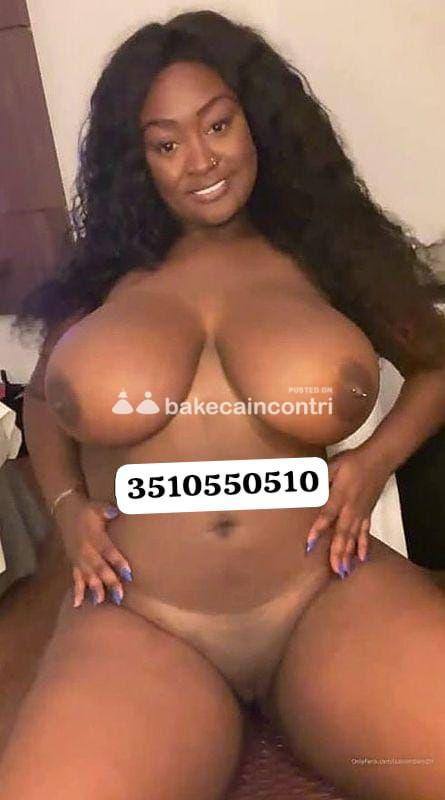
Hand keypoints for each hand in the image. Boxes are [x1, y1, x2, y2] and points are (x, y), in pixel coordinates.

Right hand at [53, 492, 131, 607]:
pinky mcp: (74, 563)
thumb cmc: (87, 511)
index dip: (118, 562)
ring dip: (95, 589)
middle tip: (119, 596)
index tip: (128, 574)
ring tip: (101, 602)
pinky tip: (77, 605)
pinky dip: (77, 592)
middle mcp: (87, 551)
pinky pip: (75, 579)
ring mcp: (79, 559)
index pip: (109, 551)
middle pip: (100, 568)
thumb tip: (115, 512)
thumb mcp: (97, 507)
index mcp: (95, 538)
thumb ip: (106, 511)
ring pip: (88, 577)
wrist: (67, 513)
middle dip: (109, 582)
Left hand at [305, 448, 389, 577]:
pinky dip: (363, 546)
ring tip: (343, 570)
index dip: (319, 529)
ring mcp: (361, 513)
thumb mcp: (333, 465)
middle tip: (334, 569)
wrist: (379, 459)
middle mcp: (351, 508)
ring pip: (354, 537)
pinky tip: (361, 559)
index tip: (310, 544)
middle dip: (338, 552)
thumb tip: (305, 487)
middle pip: (343, 533)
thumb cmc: (353, 461)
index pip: (327, 515)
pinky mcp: (368, 513)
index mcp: (340, 496)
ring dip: (348, 554)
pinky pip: (366, 532)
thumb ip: (319, 478)